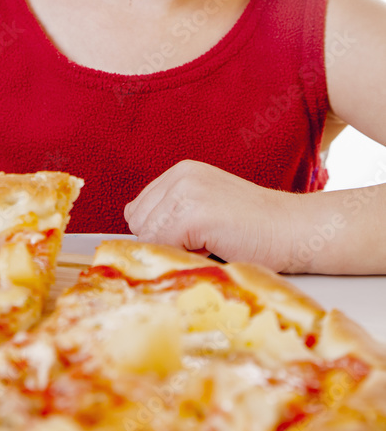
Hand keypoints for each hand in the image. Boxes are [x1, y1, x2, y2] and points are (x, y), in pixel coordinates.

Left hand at [124, 160, 297, 272]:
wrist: (297, 230)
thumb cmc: (256, 230)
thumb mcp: (206, 211)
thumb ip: (170, 214)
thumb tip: (133, 223)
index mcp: (181, 173)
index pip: (139, 212)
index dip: (162, 235)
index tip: (195, 239)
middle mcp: (180, 175)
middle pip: (139, 225)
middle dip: (166, 243)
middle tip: (206, 243)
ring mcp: (186, 191)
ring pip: (148, 238)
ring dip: (177, 251)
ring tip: (212, 244)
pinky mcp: (194, 213)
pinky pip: (163, 247)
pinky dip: (186, 257)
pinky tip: (215, 247)